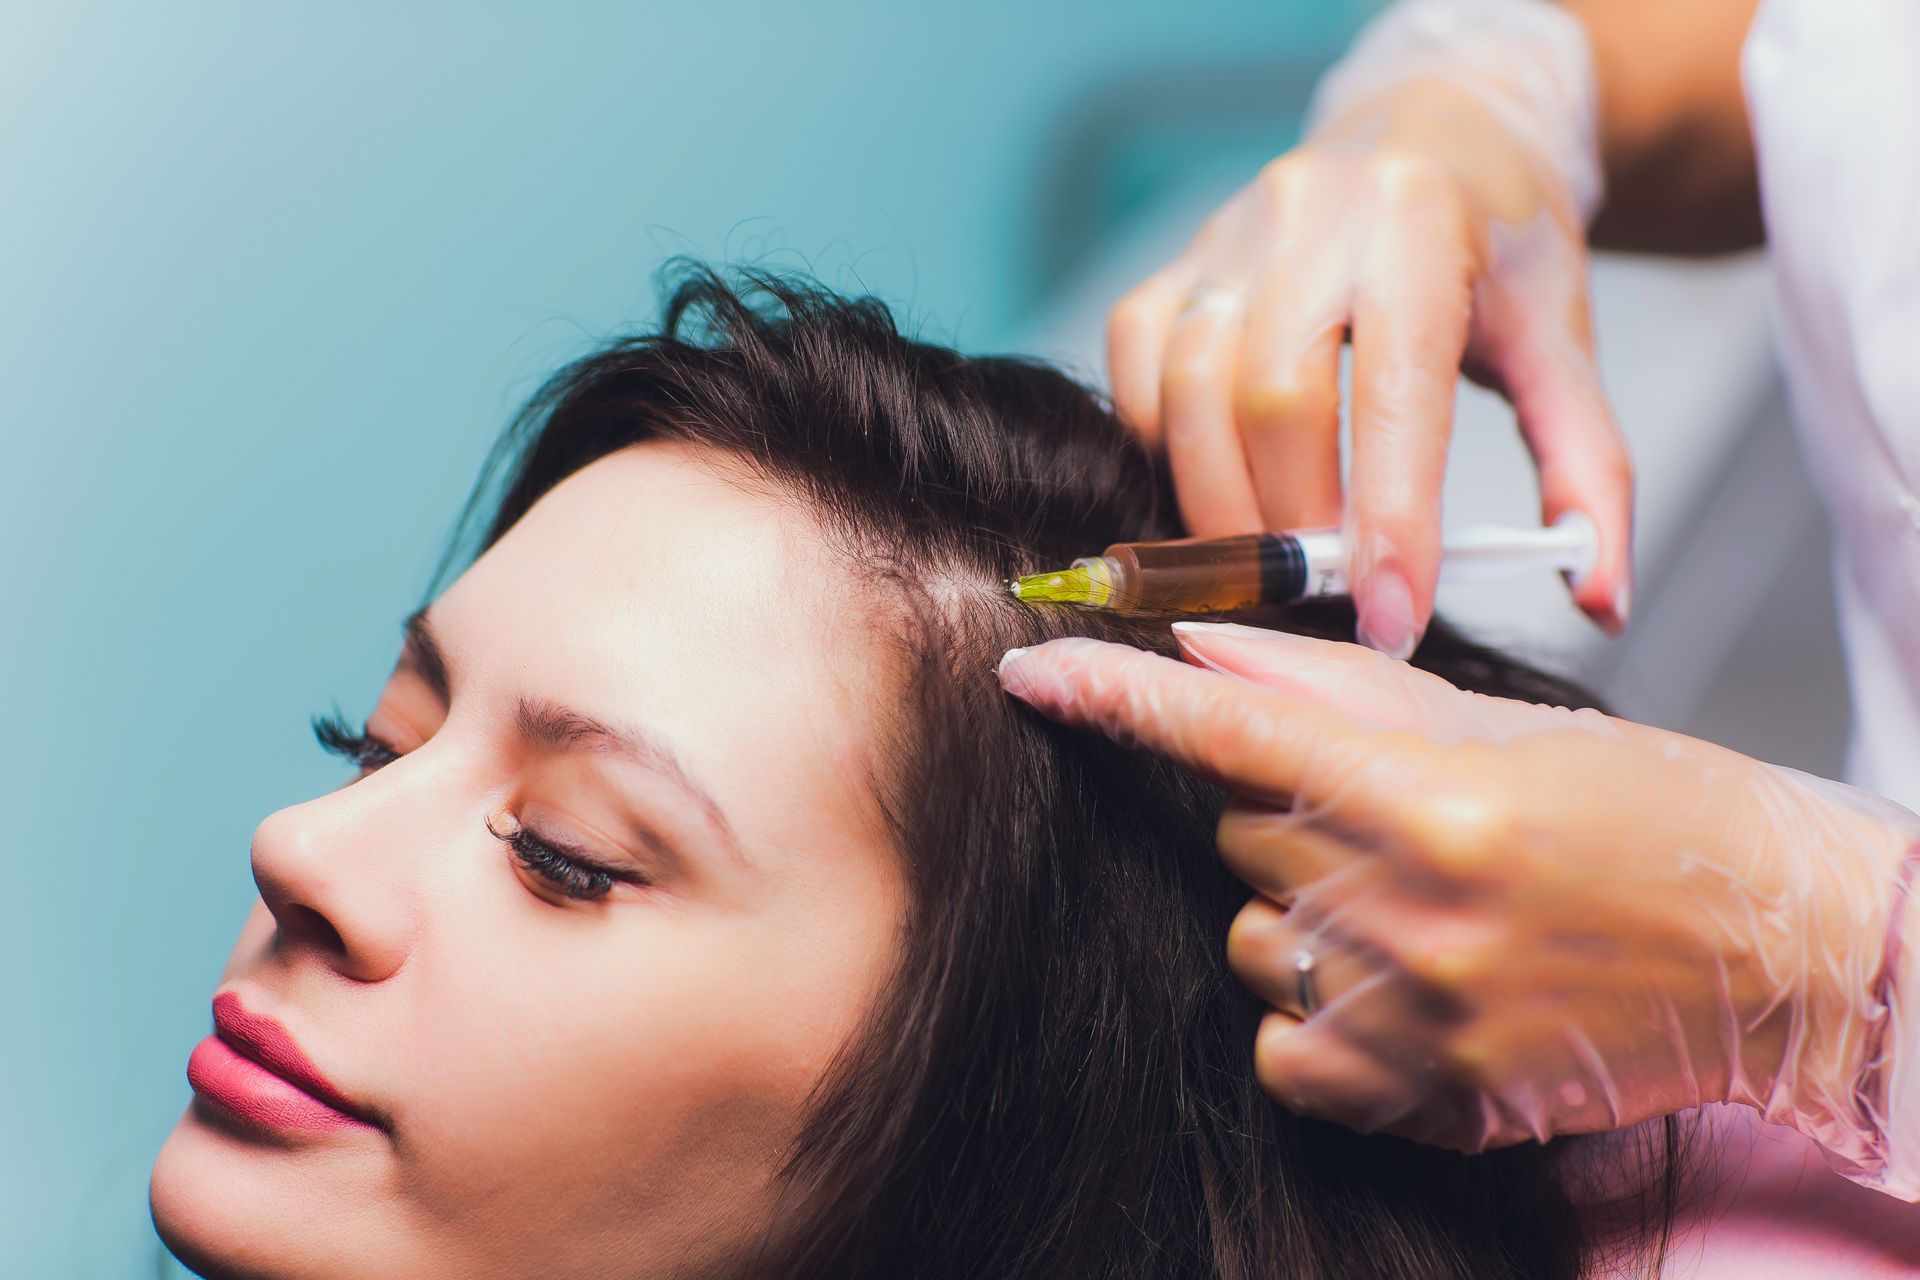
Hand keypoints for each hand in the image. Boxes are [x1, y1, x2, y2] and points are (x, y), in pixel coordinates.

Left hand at [998, 623, 1918, 1174]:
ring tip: (1421, 902)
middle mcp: (1411, 909)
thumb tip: (1201, 648)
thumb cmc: (1654, 816)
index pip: (1230, 734)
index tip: (1033, 670)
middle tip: (1400, 814)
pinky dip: (1312, 1014)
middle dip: (1291, 811)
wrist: (1777, 953)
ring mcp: (1412, 1016)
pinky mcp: (1426, 1098)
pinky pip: (1279, 1047)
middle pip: (1238, 833)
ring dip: (1304, 911)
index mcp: (1434, 794)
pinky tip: (1398, 984)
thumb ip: (1338, 689)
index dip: (1118, 696)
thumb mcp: (1504, 724)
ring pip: (1249, 936)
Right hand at [1106, 75, 1629, 656]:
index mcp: (1420, 227)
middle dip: (1295, 523)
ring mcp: (1227, 236)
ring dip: (1221, 504)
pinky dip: (1163, 451)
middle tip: (1331, 596)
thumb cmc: (1495, 246)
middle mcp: (1310, 216)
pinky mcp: (1174, 264)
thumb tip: (1600, 596)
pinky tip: (1218, 488)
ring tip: (1274, 562)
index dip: (1391, 520)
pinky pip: (1136, 373)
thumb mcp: (1564, 342)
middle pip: (1273, 400)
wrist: (1432, 133)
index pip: (1395, 394)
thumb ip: (1589, 471)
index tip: (1393, 619)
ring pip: (1186, 391)